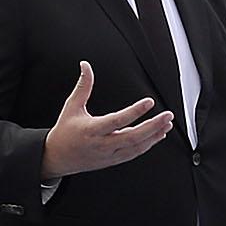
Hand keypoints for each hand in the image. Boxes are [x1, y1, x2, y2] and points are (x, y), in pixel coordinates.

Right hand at [38, 60, 170, 178]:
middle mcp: (102, 144)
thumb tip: (85, 65)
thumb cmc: (65, 131)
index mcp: (91, 130)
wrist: (58, 157)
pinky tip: (158, 135)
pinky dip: (148, 144)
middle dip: (153, 126)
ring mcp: (109, 154)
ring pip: (136, 147)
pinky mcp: (113, 160)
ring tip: (167, 124)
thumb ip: (83, 86)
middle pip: (132, 137)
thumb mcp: (71, 106)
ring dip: (154, 136)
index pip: (117, 120)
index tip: (149, 102)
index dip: (135, 111)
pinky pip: (134, 153)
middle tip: (167, 115)